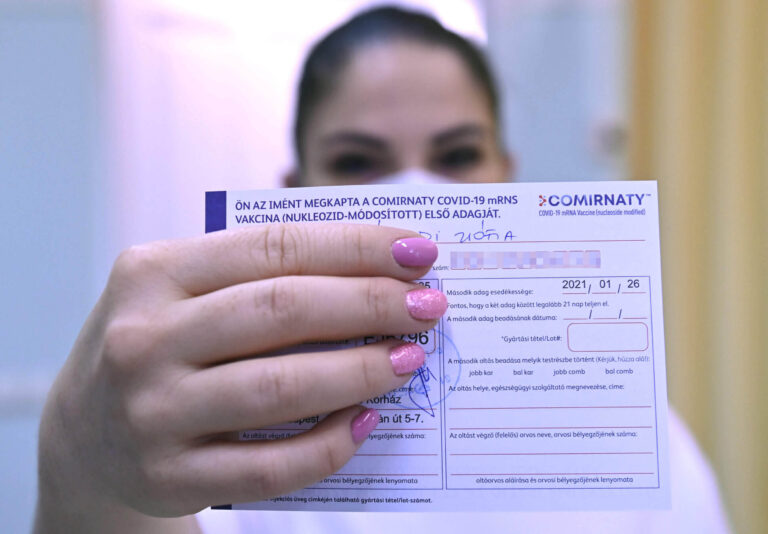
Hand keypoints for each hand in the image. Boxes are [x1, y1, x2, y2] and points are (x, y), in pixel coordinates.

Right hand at [35, 224, 443, 530]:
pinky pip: (270, 466)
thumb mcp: (186, 289)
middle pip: (282, 309)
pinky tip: (367, 420)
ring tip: (411, 358)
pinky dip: (329, 443)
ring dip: (360, 370)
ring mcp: (152, 412)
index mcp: (155, 272)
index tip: (418, 250)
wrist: (86, 434)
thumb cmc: (163, 342)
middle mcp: (145, 339)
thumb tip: (375, 271)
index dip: (355, 246)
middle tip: (429, 305)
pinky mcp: (170, 476)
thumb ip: (263, 274)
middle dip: (370, 303)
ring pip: (279, 387)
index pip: (274, 246)